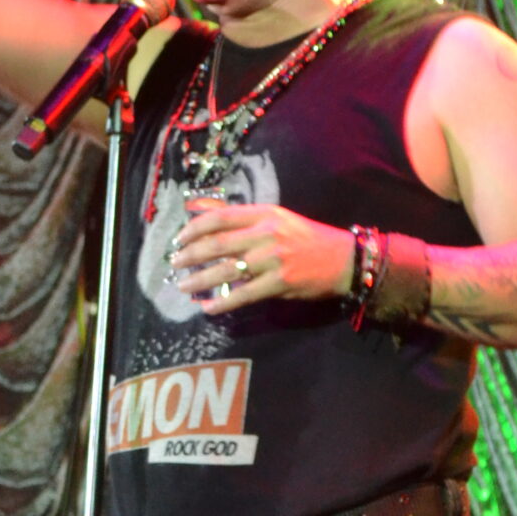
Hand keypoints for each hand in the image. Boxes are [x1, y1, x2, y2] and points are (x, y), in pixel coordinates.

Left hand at [170, 198, 353, 313]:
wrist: (343, 259)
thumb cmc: (305, 238)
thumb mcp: (273, 218)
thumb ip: (237, 216)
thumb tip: (197, 207)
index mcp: (264, 214)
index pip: (220, 217)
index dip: (194, 228)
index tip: (178, 239)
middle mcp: (266, 234)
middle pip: (218, 244)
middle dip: (190, 255)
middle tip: (174, 264)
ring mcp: (273, 259)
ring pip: (226, 270)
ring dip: (200, 280)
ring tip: (183, 287)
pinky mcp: (280, 283)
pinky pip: (244, 295)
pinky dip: (223, 303)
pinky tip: (208, 308)